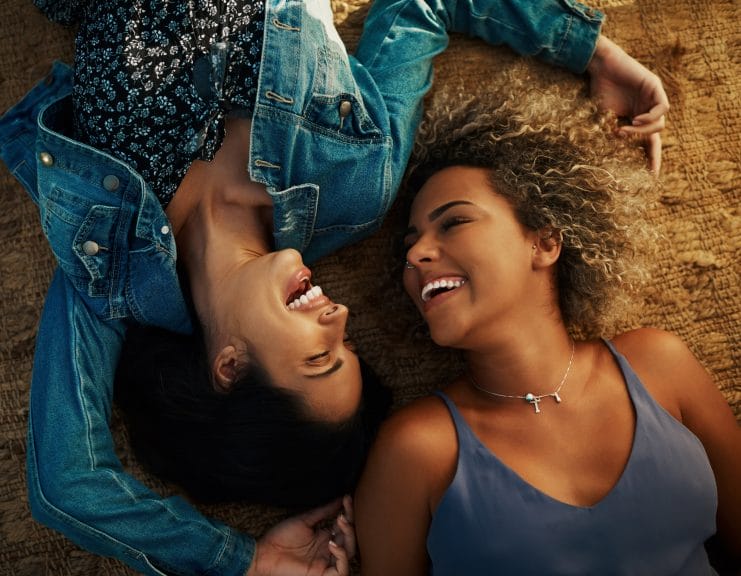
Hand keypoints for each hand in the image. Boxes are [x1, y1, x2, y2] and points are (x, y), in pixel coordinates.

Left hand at [246, 495, 355, 575]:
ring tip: (340, 523)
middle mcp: (328, 550)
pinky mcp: (323, 575)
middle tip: (343, 514)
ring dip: (349, 537)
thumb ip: (324, 511)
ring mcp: (326, 563)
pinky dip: (341, 556)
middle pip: (350, 540)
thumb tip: (340, 498)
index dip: (348, 513)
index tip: (347, 498)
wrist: (265, 552)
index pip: (344, 527)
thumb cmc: (281, 537)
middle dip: (350, 525)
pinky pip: (341, 570)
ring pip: (350, 553)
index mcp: (325, 538)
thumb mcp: (305, 520)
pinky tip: (332, 543)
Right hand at [587, 35, 669, 173]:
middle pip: (656, 136)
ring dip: (643, 131)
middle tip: (640, 162)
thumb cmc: (599, 90)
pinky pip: (662, 109)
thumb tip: (617, 155)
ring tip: (625, 130)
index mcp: (637, 119)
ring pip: (660, 124)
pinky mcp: (655, 87)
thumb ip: (614, 134)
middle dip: (651, 152)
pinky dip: (651, 118)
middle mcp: (648, 110)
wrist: (600, 66)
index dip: (650, 159)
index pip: (648, 142)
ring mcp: (653, 98)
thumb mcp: (604, 119)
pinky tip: (636, 120)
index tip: (649, 177)